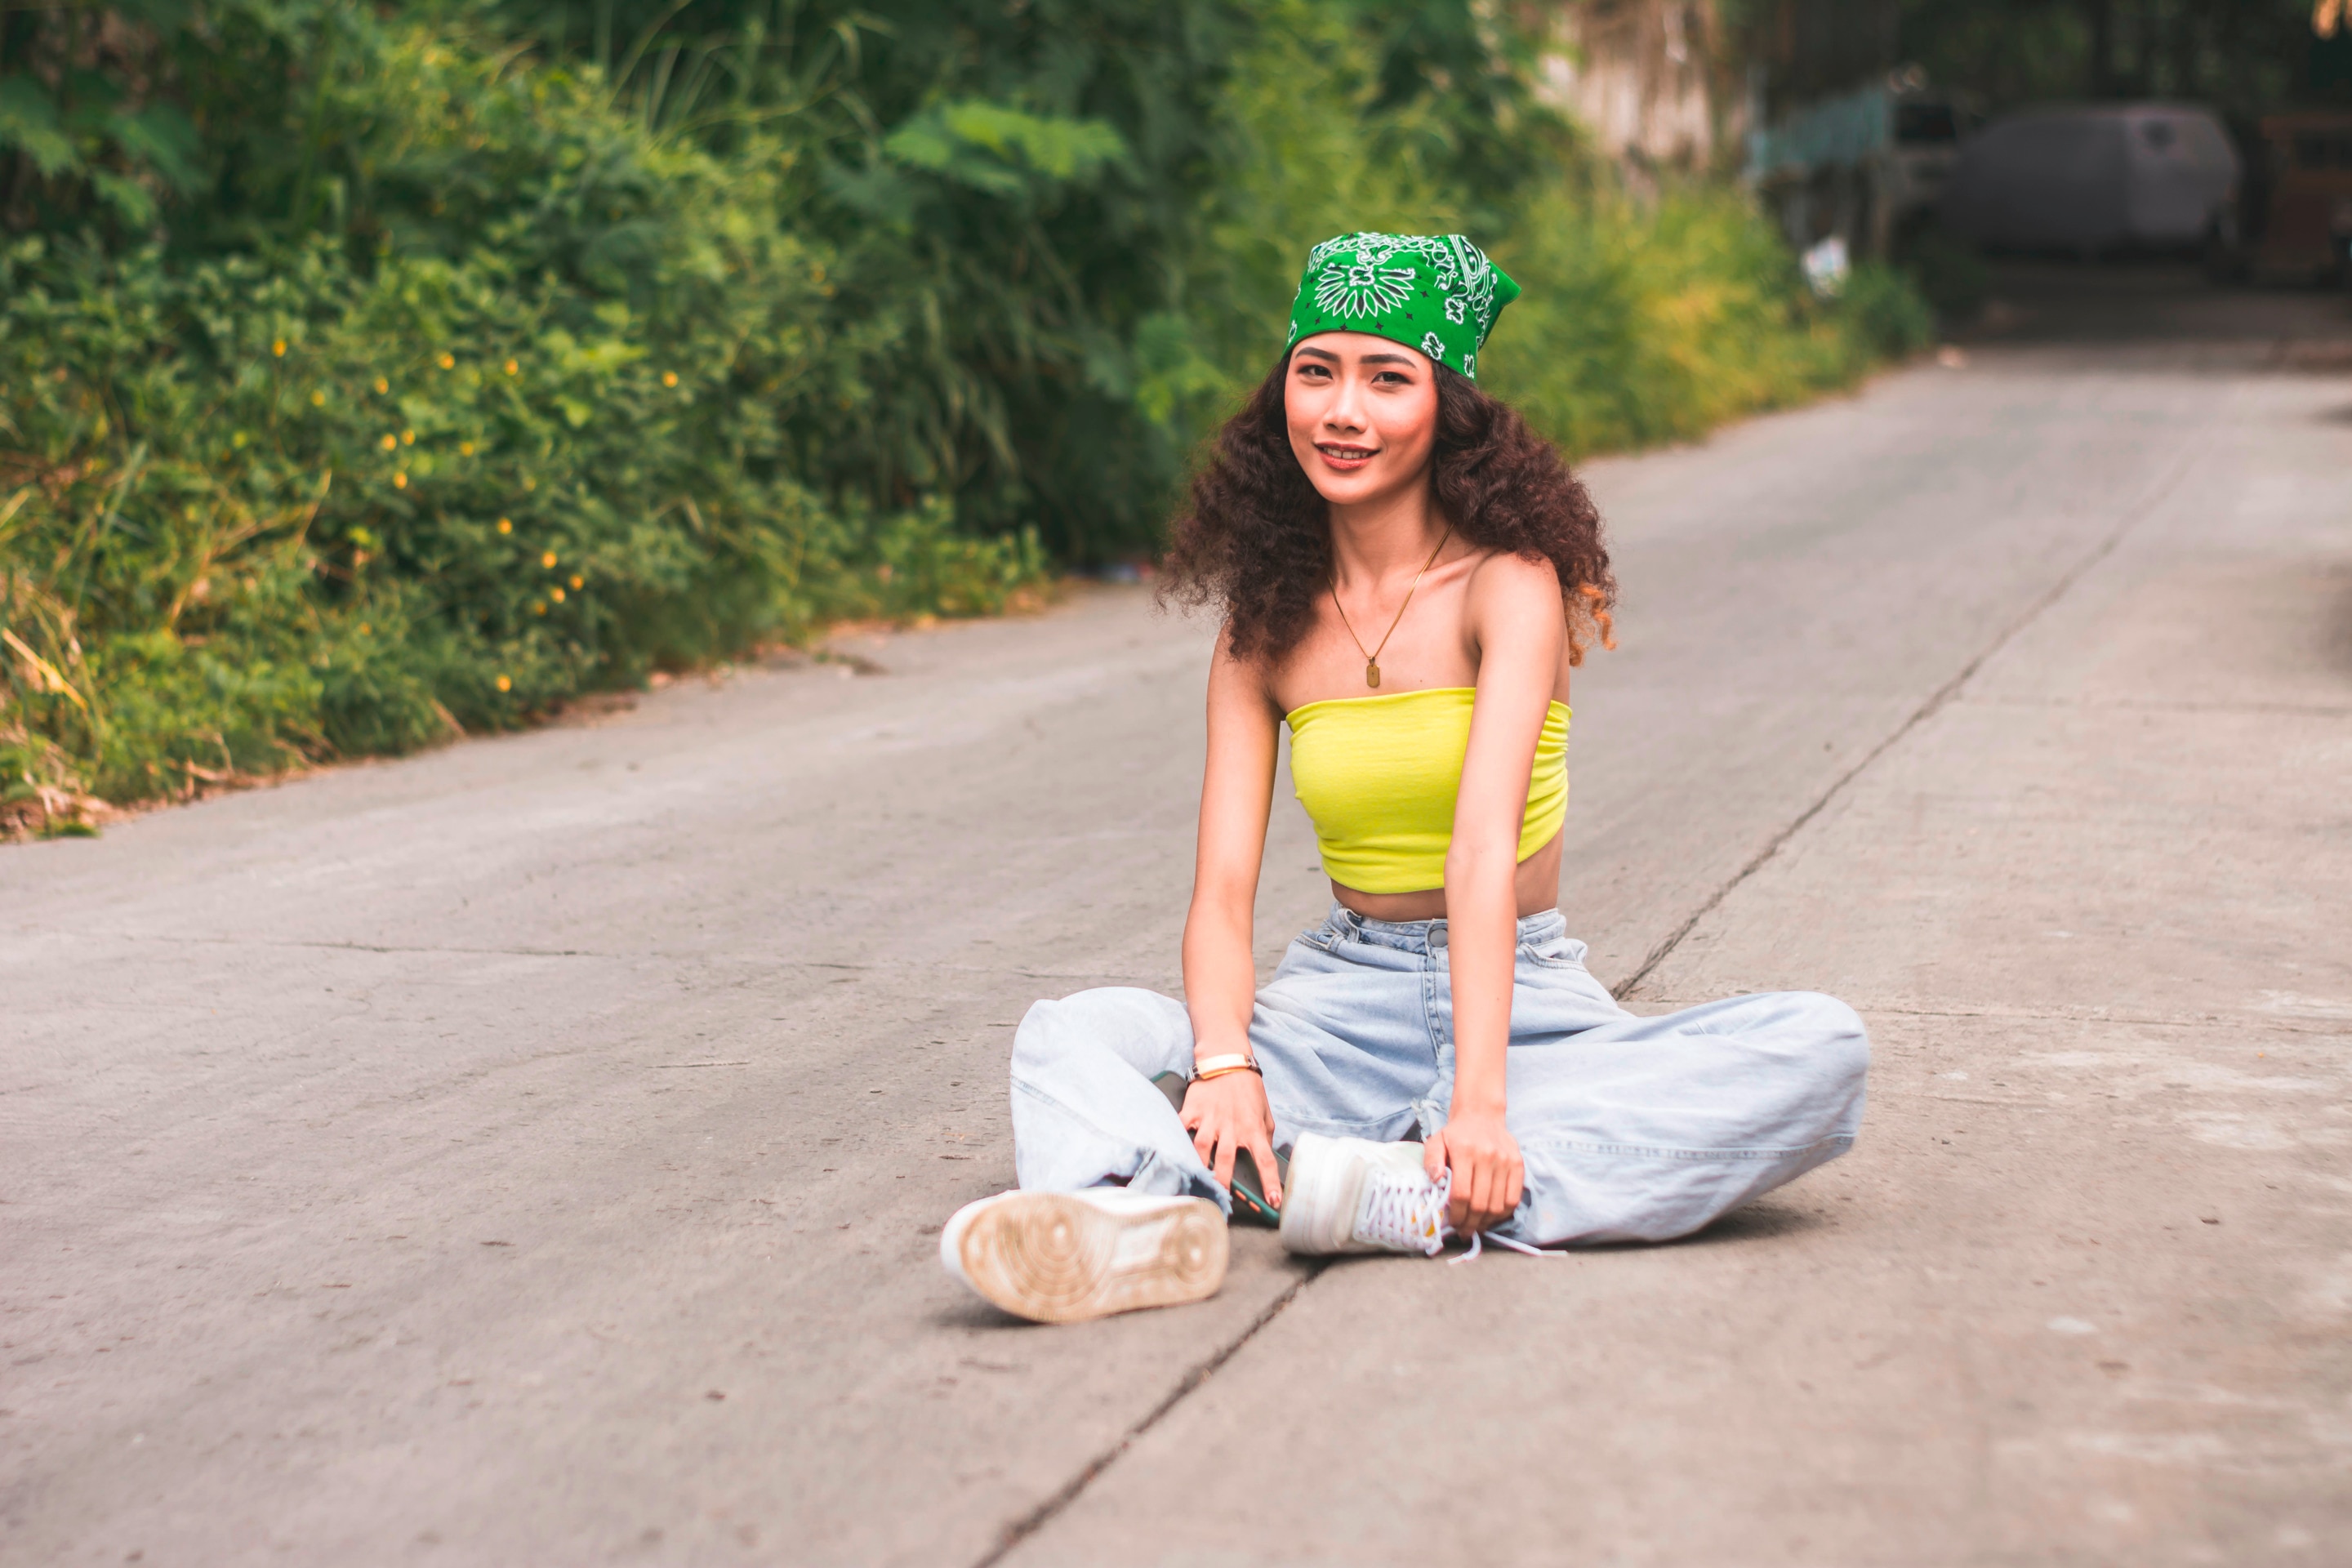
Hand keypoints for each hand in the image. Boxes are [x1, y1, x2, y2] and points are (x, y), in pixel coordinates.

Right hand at [1181, 1069, 1283, 1207]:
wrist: (1227, 1060)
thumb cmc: (1248, 1089)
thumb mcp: (1265, 1112)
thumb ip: (1265, 1136)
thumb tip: (1265, 1158)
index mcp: (1253, 1128)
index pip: (1265, 1160)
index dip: (1270, 1182)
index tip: (1273, 1202)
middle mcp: (1231, 1126)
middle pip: (1227, 1159)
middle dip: (1224, 1182)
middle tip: (1222, 1201)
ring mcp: (1210, 1118)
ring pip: (1202, 1148)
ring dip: (1200, 1167)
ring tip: (1197, 1185)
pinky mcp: (1193, 1110)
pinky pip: (1182, 1128)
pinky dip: (1177, 1140)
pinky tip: (1174, 1154)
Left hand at [1424, 1108, 1522, 1235]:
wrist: (1481, 1115)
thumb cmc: (1456, 1134)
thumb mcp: (1436, 1141)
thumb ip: (1431, 1160)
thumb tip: (1435, 1180)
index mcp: (1465, 1151)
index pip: (1462, 1193)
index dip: (1457, 1214)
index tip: (1453, 1224)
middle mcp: (1488, 1156)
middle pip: (1481, 1203)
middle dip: (1471, 1223)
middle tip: (1465, 1232)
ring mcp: (1506, 1161)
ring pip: (1498, 1204)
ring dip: (1487, 1222)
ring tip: (1478, 1227)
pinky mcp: (1518, 1164)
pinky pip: (1514, 1198)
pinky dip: (1504, 1213)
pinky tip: (1493, 1217)